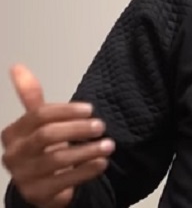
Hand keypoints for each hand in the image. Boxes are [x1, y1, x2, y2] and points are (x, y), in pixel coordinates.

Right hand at [1, 64, 114, 206]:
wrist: (40, 185)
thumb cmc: (42, 147)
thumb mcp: (37, 121)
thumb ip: (30, 96)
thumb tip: (17, 65)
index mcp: (14, 133)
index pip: (39, 115)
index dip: (66, 111)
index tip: (91, 109)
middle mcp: (14, 155)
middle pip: (47, 135)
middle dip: (77, 129)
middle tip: (102, 126)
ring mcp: (24, 176)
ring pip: (57, 159)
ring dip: (87, 151)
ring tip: (109, 145)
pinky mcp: (37, 194)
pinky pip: (64, 181)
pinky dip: (86, 171)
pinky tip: (102, 162)